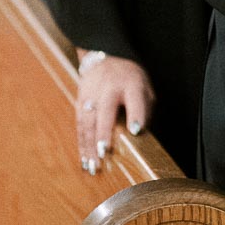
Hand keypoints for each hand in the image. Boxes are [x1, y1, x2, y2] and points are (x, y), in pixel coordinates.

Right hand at [76, 54, 154, 172]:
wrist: (105, 58)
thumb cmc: (130, 80)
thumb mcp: (144, 87)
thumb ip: (145, 109)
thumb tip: (140, 136)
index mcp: (130, 83)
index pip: (134, 98)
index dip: (135, 113)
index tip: (135, 130)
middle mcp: (109, 88)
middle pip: (105, 110)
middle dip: (103, 132)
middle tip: (104, 153)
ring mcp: (91, 94)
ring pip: (88, 121)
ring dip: (89, 145)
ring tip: (93, 166)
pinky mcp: (80, 102)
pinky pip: (80, 126)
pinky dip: (82, 144)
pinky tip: (85, 161)